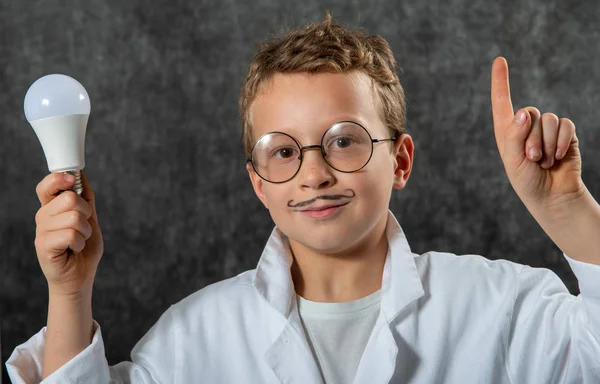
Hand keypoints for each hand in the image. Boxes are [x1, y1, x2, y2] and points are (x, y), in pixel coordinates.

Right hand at [34, 172, 103, 296]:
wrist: (80, 277)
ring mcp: (42, 232)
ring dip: (84, 231)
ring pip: (73, 218)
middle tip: (82, 228)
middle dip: (86, 213)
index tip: (71, 181)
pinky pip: (70, 234)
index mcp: (52, 208)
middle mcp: (43, 217)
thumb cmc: (84, 248)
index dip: (59, 179)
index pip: (47, 186)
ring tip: (78, 241)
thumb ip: (86, 198)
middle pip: (69, 199)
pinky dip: (80, 243)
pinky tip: (74, 249)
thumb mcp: (90, 219)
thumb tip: (81, 175)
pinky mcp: (44, 247)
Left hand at [490, 57, 584, 211]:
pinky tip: (559, 157)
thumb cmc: (527, 181)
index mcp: (507, 132)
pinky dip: (562, 142)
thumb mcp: (513, 161)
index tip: (499, 60)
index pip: (502, 102)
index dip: (500, 81)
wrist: (552, 196)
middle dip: (532, 138)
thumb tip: (524, 112)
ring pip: (548, 120)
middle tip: (532, 159)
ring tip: (544, 161)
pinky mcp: (565, 134)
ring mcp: (546, 130)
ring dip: (546, 143)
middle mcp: (525, 127)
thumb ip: (514, 136)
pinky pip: (565, 125)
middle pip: (529, 113)